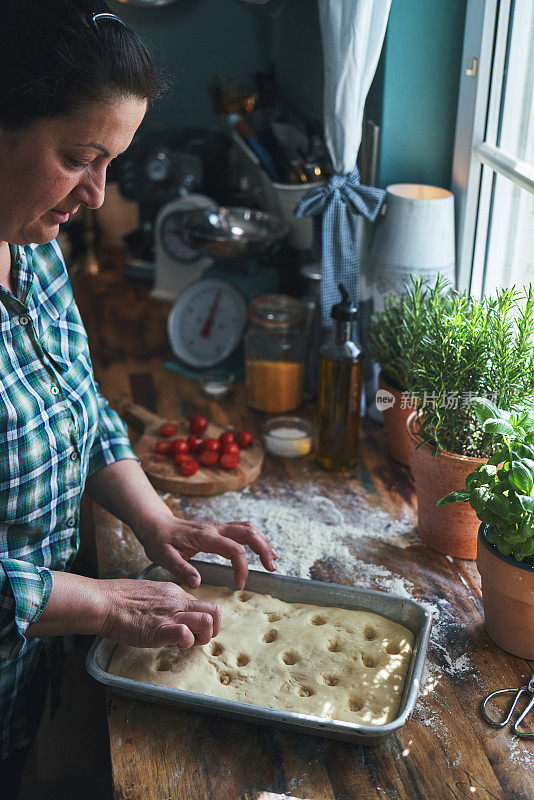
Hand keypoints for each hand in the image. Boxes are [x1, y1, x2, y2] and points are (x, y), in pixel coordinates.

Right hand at [98, 577, 221, 648]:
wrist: (104, 602)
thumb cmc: (120, 599)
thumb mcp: (151, 592)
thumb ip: (166, 601)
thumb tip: (171, 612)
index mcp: (176, 593)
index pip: (205, 605)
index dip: (203, 621)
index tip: (192, 629)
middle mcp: (178, 602)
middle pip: (215, 611)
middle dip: (212, 629)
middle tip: (196, 638)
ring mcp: (170, 615)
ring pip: (207, 621)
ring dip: (202, 637)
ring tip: (185, 643)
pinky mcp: (159, 630)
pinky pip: (185, 633)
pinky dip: (185, 642)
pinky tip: (174, 645)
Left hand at [135, 514, 278, 589]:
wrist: (157, 525)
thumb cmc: (160, 542)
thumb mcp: (163, 557)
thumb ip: (181, 569)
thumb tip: (197, 583)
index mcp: (205, 536)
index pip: (233, 548)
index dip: (241, 567)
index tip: (240, 585)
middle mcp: (216, 528)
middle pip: (248, 532)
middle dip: (263, 549)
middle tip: (271, 567)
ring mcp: (219, 526)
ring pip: (249, 528)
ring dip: (263, 542)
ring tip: (273, 560)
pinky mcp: (220, 529)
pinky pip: (244, 529)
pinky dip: (257, 539)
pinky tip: (263, 550)